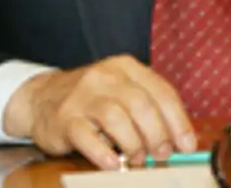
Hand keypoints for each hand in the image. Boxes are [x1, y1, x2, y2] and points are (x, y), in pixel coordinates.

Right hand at [2, 55, 196, 168]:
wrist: (43, 97)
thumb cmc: (94, 99)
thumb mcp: (122, 91)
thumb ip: (149, 108)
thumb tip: (179, 140)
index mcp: (126, 67)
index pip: (161, 91)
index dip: (178, 121)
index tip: (187, 145)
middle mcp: (105, 76)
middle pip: (141, 104)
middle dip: (157, 134)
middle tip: (162, 155)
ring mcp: (83, 96)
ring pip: (116, 118)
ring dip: (133, 144)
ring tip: (138, 159)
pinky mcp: (65, 118)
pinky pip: (87, 137)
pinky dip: (104, 154)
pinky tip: (114, 164)